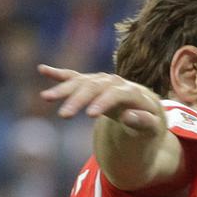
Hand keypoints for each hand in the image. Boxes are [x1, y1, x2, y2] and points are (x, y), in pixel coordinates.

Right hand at [38, 64, 164, 132]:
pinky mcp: (91, 84)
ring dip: (63, 89)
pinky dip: (59, 74)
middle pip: (94, 87)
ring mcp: (102, 81)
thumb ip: (145, 122)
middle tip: (64, 116)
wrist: (147, 108)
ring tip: (46, 97)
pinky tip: (42, 69)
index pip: (116, 94)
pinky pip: (74, 77)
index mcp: (132, 92)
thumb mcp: (154, 127)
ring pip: (81, 82)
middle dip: (78, 100)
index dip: (103, 103)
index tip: (90, 115)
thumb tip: (128, 116)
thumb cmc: (151, 121)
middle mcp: (115, 82)